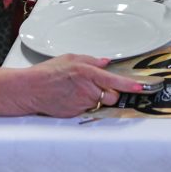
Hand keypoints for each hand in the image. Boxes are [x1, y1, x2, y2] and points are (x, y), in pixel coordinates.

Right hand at [1, 54, 144, 117]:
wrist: (30, 90)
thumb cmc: (47, 73)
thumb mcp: (70, 58)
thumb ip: (91, 60)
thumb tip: (105, 62)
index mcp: (86, 72)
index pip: (114, 80)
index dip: (130, 85)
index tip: (141, 87)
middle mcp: (86, 89)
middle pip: (111, 95)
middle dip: (110, 92)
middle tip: (97, 85)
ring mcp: (81, 103)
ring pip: (99, 102)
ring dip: (94, 97)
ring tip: (78, 90)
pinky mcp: (75, 113)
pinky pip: (87, 109)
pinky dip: (83, 103)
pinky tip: (71, 97)